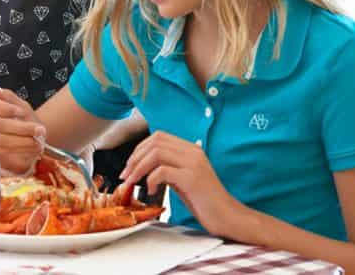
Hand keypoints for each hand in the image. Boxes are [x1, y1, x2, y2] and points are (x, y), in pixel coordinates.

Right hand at [0, 82, 46, 175]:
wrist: (30, 137)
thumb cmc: (24, 120)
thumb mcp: (20, 105)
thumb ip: (8, 97)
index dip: (5, 108)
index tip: (22, 112)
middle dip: (21, 128)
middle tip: (38, 130)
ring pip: (0, 141)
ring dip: (23, 142)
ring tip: (38, 142)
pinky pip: (2, 153)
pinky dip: (20, 151)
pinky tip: (31, 148)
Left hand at [118, 131, 245, 235]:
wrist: (228, 217)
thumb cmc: (204, 201)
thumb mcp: (181, 178)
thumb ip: (166, 167)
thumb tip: (141, 165)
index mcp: (191, 149)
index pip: (158, 137)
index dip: (139, 148)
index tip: (130, 165)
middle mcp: (193, 152)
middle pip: (155, 142)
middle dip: (135, 158)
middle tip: (126, 175)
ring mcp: (193, 163)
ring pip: (156, 153)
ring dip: (138, 168)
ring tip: (133, 182)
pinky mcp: (192, 178)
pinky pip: (162, 171)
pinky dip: (151, 180)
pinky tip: (152, 191)